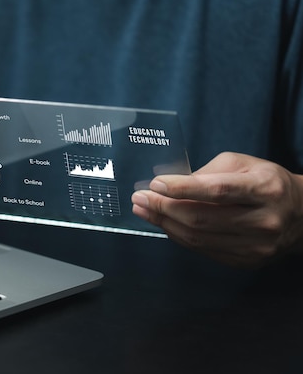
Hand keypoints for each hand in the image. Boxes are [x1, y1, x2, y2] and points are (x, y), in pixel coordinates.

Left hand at [131, 152, 302, 268]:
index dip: (182, 189)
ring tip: (144, 210)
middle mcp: (264, 221)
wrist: (300, 214)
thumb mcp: (241, 163)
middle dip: (163, 207)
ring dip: (164, 223)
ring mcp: (256, 246)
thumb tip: (170, 186)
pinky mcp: (247, 261)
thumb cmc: (265, 182)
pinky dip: (178, 236)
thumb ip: (207, 172)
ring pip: (198, 238)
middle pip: (202, 218)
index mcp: (264, 189)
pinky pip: (203, 250)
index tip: (155, 184)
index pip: (217, 191)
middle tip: (139, 198)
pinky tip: (166, 223)